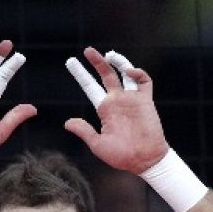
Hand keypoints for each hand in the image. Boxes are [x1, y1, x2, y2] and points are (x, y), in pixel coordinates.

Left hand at [63, 47, 169, 174]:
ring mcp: (132, 99)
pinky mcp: (146, 101)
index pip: (90, 87)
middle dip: (97, 62)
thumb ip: (84, 131)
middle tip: (87, 50)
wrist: (145, 161)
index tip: (70, 61)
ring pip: (125, 73)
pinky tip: (128, 72)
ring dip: (118, 61)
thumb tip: (67, 122)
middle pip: (106, 75)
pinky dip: (137, 73)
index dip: (81, 75)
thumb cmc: (122, 157)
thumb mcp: (98, 145)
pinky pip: (143, 81)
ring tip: (109, 55)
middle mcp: (118, 101)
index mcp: (105, 110)